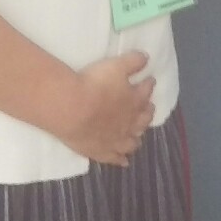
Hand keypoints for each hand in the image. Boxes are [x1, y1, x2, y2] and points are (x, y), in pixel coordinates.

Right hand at [53, 50, 154, 165]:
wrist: (72, 109)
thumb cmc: (94, 84)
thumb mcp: (116, 65)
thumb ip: (133, 61)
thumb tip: (147, 58)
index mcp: (135, 100)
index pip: (146, 91)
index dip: (148, 85)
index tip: (149, 80)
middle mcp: (130, 123)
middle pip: (143, 119)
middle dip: (147, 112)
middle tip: (147, 108)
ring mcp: (117, 140)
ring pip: (132, 141)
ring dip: (136, 138)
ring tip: (137, 136)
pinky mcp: (102, 152)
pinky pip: (115, 158)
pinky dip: (121, 160)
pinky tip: (124, 161)